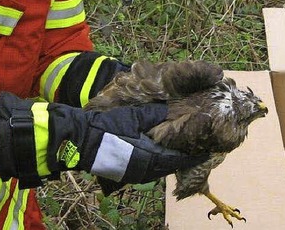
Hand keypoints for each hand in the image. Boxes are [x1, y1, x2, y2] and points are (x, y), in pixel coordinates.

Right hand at [0, 92, 206, 187]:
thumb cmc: (103, 128)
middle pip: (170, 166)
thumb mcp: (130, 116)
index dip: (193, 156)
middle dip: (184, 156)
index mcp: (147, 158)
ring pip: (160, 168)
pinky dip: (159, 160)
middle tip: (199, 145)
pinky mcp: (126, 172)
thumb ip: (152, 114)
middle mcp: (143, 170)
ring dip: (172, 158)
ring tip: (184, 147)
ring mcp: (133, 173)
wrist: (76, 141)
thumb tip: (170, 110)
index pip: (177, 160)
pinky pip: (150, 168)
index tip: (209, 150)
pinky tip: (162, 149)